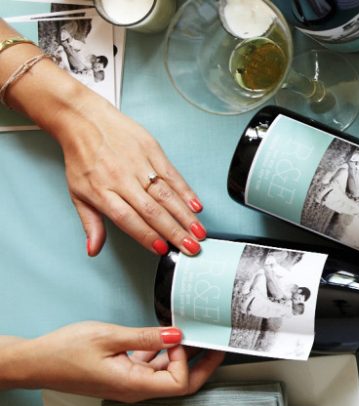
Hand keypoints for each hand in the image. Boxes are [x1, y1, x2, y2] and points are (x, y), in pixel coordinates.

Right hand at [13, 322, 223, 402]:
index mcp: (133, 384)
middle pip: (179, 381)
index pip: (180, 382)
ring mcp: (129, 383)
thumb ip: (146, 336)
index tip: (184, 338)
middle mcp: (134, 389)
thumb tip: (177, 335)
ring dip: (178, 354)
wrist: (35, 362)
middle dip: (199, 362)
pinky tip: (158, 336)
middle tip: (212, 341)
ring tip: (188, 332)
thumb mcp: (109, 336)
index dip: (188, 360)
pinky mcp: (122, 375)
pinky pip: (149, 367)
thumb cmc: (63, 352)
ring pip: (165, 373)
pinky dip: (159, 352)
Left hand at [55, 95, 205, 256]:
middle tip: (190, 247)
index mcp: (102, 192)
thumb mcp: (77, 193)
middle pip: (152, 211)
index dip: (147, 236)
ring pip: (166, 195)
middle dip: (174, 231)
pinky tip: (196, 205)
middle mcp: (121, 179)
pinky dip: (186, 191)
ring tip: (198, 231)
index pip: (128, 219)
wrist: (84, 120)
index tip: (162, 249)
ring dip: (185, 216)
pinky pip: (172, 175)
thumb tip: (93, 249)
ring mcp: (138, 164)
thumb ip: (90, 223)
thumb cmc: (82, 157)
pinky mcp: (151, 151)